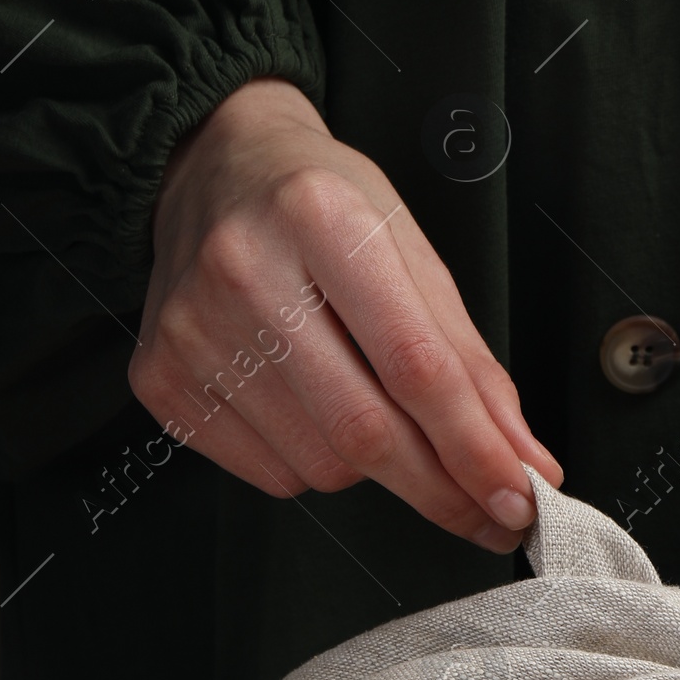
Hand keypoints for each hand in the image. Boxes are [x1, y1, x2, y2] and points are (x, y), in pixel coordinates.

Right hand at [131, 78, 560, 550]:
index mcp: (321, 218)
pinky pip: (269, 473)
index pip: (414, 367)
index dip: (475, 447)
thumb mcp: (412, 251)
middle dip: (441, 488)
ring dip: (376, 469)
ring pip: (320, 464)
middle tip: (491, 513)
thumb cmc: (324, 205)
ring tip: (376, 408)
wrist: (212, 166)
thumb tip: (517, 456)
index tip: (520, 496)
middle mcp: (243, 271)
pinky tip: (314, 406)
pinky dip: (316, 463)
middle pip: (362, 431)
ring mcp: (189, 330)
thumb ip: (468, 359)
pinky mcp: (159, 377)